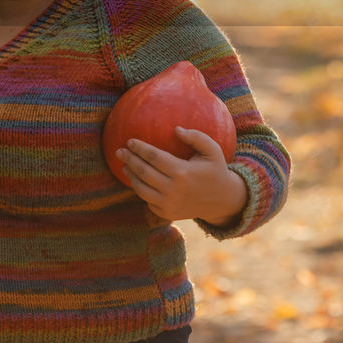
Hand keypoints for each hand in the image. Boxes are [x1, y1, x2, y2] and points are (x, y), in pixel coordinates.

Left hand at [116, 127, 248, 224]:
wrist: (223, 200)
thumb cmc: (215, 170)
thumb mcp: (212, 150)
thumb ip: (196, 137)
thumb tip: (176, 129)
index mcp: (182, 172)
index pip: (154, 157)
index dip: (140, 148)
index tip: (130, 141)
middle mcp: (173, 190)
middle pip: (144, 172)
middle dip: (129, 160)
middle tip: (120, 151)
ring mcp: (169, 204)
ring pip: (141, 189)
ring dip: (130, 176)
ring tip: (125, 165)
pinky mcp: (167, 214)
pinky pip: (148, 201)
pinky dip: (141, 190)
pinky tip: (137, 180)